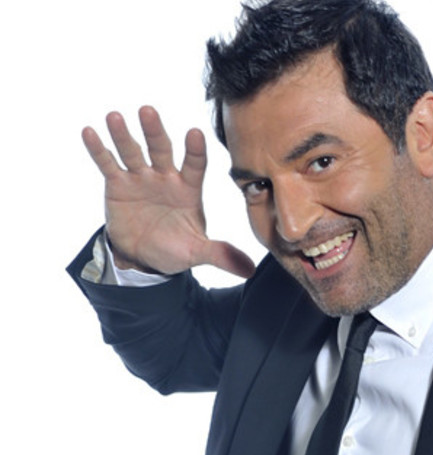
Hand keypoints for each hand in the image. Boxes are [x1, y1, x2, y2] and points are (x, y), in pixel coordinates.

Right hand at [81, 106, 254, 277]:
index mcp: (189, 189)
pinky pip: (109, 164)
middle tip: (148, 111)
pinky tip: (89, 132)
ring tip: (116, 116)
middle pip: (161, 149)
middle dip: (155, 131)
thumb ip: (221, 254)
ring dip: (124, 135)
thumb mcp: (198, 252)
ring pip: (133, 152)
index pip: (195, 165)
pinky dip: (99, 149)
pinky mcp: (118, 185)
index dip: (195, 150)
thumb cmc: (176, 248)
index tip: (195, 133)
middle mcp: (166, 177)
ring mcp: (142, 178)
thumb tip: (249, 270)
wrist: (145, 256)